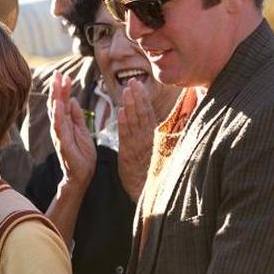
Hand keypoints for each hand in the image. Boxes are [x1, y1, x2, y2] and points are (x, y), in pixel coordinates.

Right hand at [49, 71, 95, 190]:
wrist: (82, 175)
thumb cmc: (82, 154)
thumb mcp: (82, 130)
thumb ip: (76, 115)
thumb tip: (72, 99)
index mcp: (65, 123)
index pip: (62, 102)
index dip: (62, 89)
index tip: (63, 75)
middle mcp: (60, 128)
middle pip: (56, 105)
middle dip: (56, 89)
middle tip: (57, 73)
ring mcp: (60, 136)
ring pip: (56, 114)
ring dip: (56, 98)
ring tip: (56, 84)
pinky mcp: (63, 144)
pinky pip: (59, 128)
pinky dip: (58, 116)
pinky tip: (58, 106)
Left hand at [117, 79, 155, 200]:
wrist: (145, 191)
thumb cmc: (149, 170)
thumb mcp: (153, 150)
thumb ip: (151, 133)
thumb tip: (150, 118)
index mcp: (152, 136)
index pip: (147, 113)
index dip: (142, 98)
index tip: (138, 84)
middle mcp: (146, 139)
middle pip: (142, 114)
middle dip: (137, 97)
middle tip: (132, 81)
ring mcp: (138, 146)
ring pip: (135, 123)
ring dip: (131, 106)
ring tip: (127, 91)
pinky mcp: (129, 155)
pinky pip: (127, 137)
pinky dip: (124, 124)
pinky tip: (120, 113)